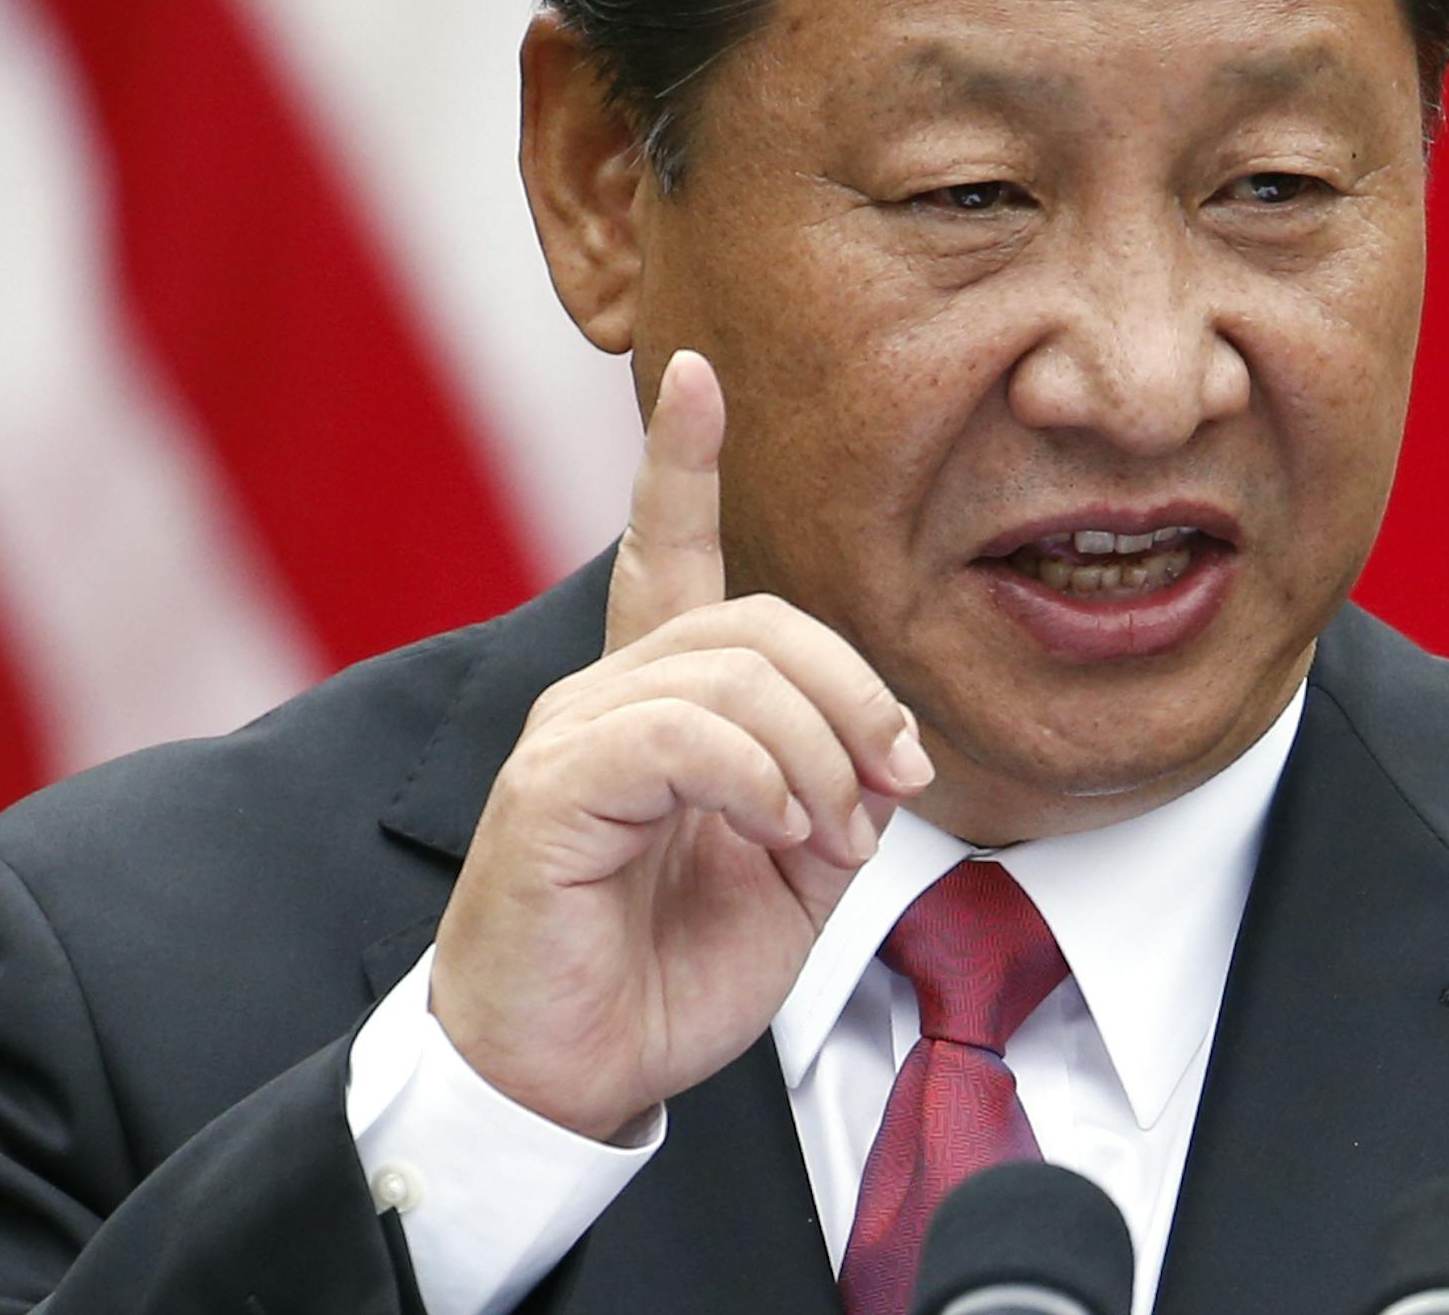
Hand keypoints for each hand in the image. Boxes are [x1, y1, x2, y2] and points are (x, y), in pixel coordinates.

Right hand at [431, 349, 933, 1140]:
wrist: (576, 1073)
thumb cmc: (668, 970)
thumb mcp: (789, 874)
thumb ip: (831, 790)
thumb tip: (881, 755)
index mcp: (658, 705)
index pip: (665, 554)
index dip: (679, 464)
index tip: (699, 375)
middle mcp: (604, 697)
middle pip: (754, 617)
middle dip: (854, 689)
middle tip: (897, 783)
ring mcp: (569, 736)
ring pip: (727, 670)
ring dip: (816, 751)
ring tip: (831, 834)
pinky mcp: (551, 790)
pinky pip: (678, 734)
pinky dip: (758, 777)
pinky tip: (779, 831)